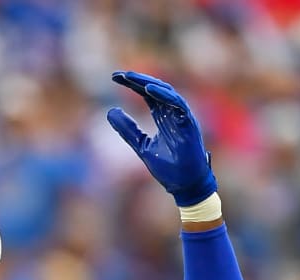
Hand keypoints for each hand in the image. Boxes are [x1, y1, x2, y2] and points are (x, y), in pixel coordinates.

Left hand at [107, 71, 216, 206]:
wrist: (183, 185)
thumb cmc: (167, 167)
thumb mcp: (141, 145)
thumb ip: (127, 129)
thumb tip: (109, 112)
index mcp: (162, 116)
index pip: (147, 94)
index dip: (132, 84)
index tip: (114, 77)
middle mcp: (172, 113)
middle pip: (155, 89)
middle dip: (137, 80)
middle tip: (119, 75)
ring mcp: (182, 117)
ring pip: (166, 93)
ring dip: (149, 84)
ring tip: (131, 78)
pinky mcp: (189, 124)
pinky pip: (178, 104)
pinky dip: (164, 96)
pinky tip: (149, 90)